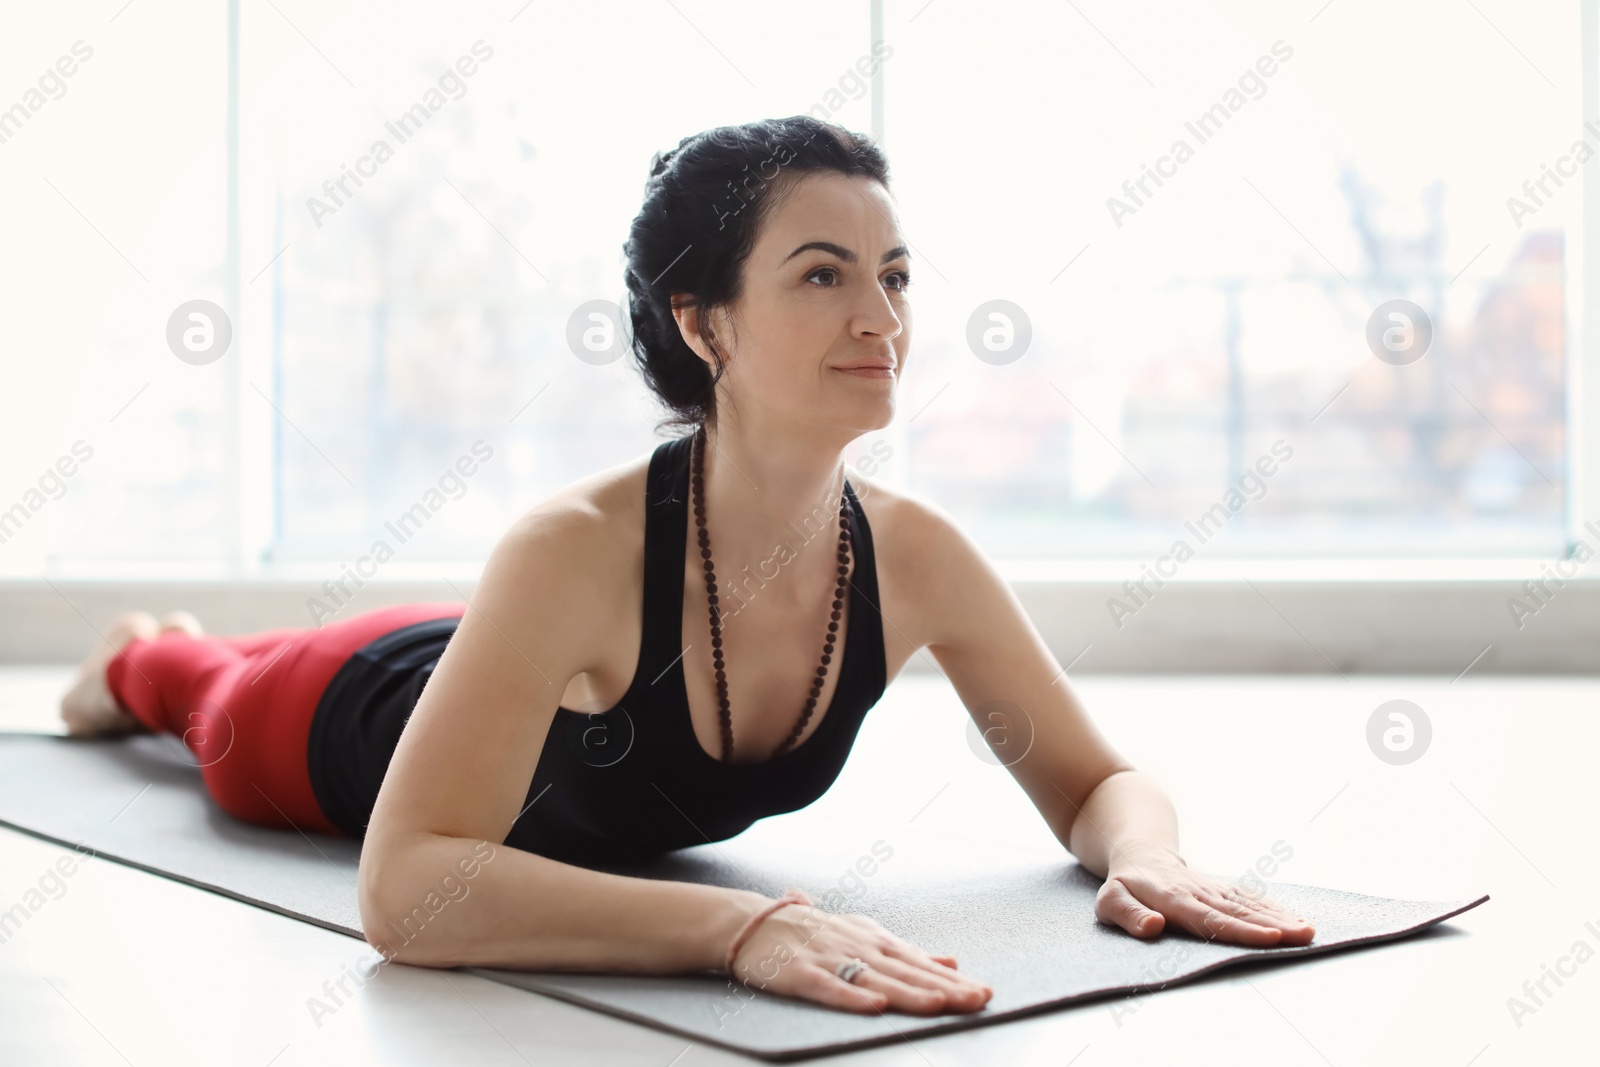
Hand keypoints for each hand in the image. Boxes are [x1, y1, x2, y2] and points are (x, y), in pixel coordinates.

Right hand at [731, 903, 993, 1015]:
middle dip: (945, 988)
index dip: (953, 979)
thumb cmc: (813, 934)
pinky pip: (829, 988)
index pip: (921, 963)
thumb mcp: (864, 937)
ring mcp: (829, 958)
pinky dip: (852, 996)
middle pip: (907, 972)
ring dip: (909, 993)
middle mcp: (858, 947)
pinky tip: (874, 1005)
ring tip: (940, 1004)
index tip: (984, 991)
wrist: (752, 922)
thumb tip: (950, 960)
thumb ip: (907, 953)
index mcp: (875, 940)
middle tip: (979, 999)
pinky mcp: (799, 973)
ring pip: (876, 979)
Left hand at [1096, 844, 1315, 946]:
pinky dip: (1274, 909)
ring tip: (1308, 931)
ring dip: (1280, 918)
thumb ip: (1128, 915)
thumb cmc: (1124, 885)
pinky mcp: (1223, 889)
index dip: (1240, 930)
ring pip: (1249, 904)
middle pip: (1239, 912)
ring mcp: (1214, 889)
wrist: (1141, 853)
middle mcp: (1199, 892)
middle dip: (1274, 926)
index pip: (1211, 920)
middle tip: (1304, 936)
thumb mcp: (1109, 901)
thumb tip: (1153, 928)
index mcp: (1173, 899)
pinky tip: (1296, 920)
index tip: (1270, 937)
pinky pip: (1251, 898)